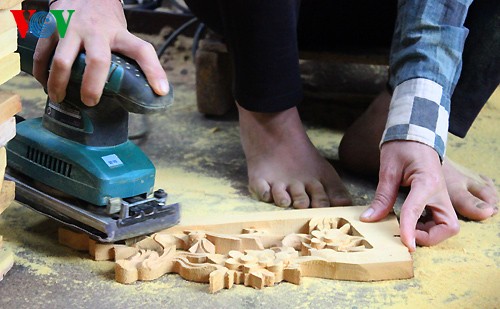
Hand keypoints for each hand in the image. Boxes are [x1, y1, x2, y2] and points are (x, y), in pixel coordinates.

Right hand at [33, 0, 168, 105]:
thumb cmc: (106, 20)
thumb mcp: (123, 34)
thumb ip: (129, 58)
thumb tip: (149, 91)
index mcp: (119, 34)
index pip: (142, 51)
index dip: (154, 71)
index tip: (160, 90)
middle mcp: (96, 30)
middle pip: (97, 61)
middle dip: (92, 86)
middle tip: (90, 102)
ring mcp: (71, 27)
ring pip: (63, 61)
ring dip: (59, 84)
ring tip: (60, 98)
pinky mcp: (51, 26)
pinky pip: (42, 53)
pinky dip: (41, 71)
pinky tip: (45, 83)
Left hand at [360, 141, 459, 251]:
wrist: (415, 133)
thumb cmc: (403, 146)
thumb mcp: (388, 169)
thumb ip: (382, 196)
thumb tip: (368, 218)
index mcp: (427, 181)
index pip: (417, 210)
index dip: (410, 229)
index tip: (405, 244)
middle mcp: (440, 191)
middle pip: (449, 227)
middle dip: (429, 237)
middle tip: (406, 235)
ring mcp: (441, 196)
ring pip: (446, 226)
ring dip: (428, 234)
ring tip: (405, 228)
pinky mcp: (438, 199)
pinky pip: (438, 221)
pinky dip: (425, 227)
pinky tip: (408, 222)